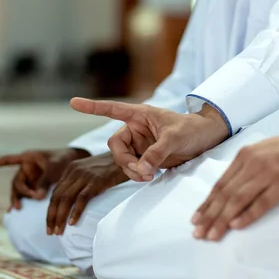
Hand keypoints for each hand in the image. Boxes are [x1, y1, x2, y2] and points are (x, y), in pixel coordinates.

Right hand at [0, 148, 89, 210]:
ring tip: (18, 208)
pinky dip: (21, 201)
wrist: (74, 163)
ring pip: (19, 190)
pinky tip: (13, 211)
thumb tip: (37, 198)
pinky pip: (25, 195)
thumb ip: (45, 182)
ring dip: (20, 198)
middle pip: (16, 181)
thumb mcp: (55, 169)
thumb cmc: (64, 160)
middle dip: (22, 190)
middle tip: (35, 197)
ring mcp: (29, 178)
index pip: (7, 160)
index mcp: (28, 158)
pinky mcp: (33, 186)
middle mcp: (25, 168)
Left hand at [46, 152, 128, 234]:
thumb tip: (72, 202)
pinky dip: (75, 212)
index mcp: (70, 170)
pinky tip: (72, 223)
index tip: (50, 224)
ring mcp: (85, 175)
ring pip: (66, 199)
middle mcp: (74, 171)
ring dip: (60, 217)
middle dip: (51, 216)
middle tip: (50, 232)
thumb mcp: (90, 172)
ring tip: (59, 232)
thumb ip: (79, 183)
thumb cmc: (111, 167)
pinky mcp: (96, 180)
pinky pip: (82, 198)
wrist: (126, 157)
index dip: (51, 210)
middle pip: (56, 197)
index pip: (55, 192)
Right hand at [70, 98, 228, 180]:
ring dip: (132, 170)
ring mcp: (139, 144)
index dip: (92, 107)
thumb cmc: (192, 130)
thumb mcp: (175, 139)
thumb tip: (142, 170)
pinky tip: (150, 176)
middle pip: (115, 146)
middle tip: (141, 171)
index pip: (111, 109)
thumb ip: (156, 154)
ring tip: (150, 175)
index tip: (73, 102)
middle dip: (125, 161)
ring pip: (122, 160)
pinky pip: (132, 168)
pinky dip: (137, 175)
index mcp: (139, 115)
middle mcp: (135, 129)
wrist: (206, 141)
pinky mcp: (144, 158)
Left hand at [191, 120, 278, 240]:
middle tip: (198, 233)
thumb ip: (245, 168)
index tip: (195, 219)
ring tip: (211, 235)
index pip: (220, 185)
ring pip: (238, 200)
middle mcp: (251, 164)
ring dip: (223, 219)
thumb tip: (228, 190)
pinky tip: (236, 226)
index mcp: (244, 157)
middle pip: (225, 194)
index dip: (206, 204)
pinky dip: (248, 215)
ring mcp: (268, 173)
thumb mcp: (261, 152)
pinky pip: (262, 202)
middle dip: (209, 215)